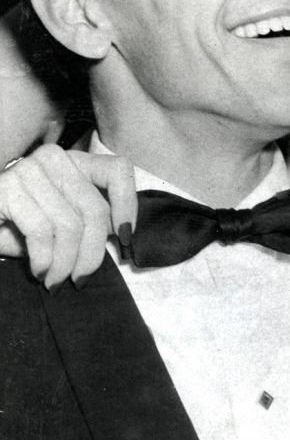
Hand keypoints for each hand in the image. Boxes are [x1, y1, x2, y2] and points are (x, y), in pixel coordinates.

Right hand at [0, 144, 136, 288]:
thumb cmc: (18, 228)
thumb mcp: (61, 223)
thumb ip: (90, 221)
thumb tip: (121, 235)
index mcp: (74, 161)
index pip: (117, 170)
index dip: (128, 204)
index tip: (124, 236)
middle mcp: (54, 158)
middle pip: (95, 208)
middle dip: (92, 253)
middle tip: (81, 279)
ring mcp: (28, 169)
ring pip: (70, 225)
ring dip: (65, 263)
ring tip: (56, 281)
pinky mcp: (7, 188)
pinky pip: (42, 231)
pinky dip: (44, 259)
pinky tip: (39, 271)